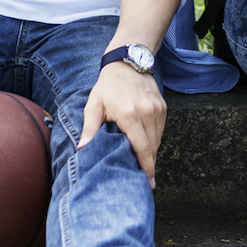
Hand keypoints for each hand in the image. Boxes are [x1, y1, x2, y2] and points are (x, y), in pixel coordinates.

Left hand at [81, 62, 165, 187]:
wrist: (127, 62)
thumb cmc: (108, 86)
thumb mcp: (94, 105)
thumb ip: (90, 128)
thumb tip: (83, 149)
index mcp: (130, 115)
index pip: (142, 148)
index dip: (146, 167)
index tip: (149, 183)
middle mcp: (147, 113)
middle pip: (152, 147)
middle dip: (149, 164)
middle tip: (144, 180)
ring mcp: (157, 109)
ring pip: (158, 140)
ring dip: (151, 153)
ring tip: (144, 165)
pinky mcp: (163, 107)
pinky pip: (160, 130)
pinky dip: (154, 140)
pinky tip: (146, 145)